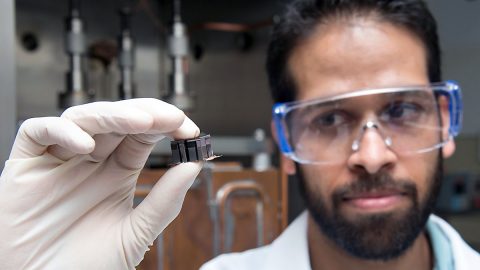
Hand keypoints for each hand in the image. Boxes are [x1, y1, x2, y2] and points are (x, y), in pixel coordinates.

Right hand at [0, 98, 202, 268]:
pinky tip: (86, 145)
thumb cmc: (86, 265)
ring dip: (114, 115)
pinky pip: (38, 132)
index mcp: (116, 172)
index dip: (166, 127)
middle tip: (172, 118)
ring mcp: (59, 159)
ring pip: (84, 118)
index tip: (190, 130)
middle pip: (118, 121)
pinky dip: (62, 131)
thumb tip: (193, 167)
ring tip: (143, 121)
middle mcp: (90, 160)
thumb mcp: (135, 234)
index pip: (143, 136)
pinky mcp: (26, 164)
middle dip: (147, 113)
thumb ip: (164, 202)